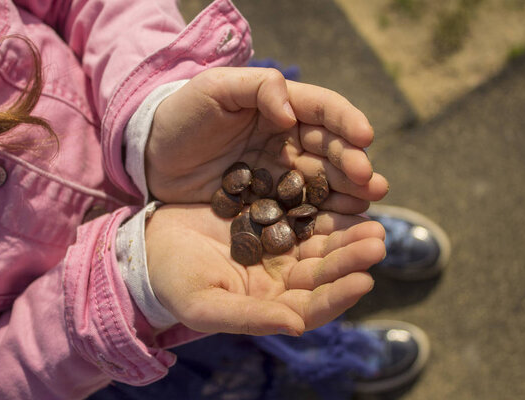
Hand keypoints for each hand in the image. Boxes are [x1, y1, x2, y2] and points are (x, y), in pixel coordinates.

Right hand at [145, 204, 385, 335]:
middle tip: (378, 240)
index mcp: (270, 306)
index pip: (312, 306)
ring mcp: (278, 248)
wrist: (152, 247)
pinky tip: (339, 195)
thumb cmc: (173, 283)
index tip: (364, 280)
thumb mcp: (205, 305)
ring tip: (372, 220)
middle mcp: (281, 280)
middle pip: (325, 272)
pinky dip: (322, 208)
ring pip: (320, 243)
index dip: (338, 296)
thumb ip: (250, 318)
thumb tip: (296, 326)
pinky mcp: (272, 219)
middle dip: (351, 258)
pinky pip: (303, 214)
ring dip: (346, 234)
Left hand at [146, 67, 387, 213]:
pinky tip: (342, 223)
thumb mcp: (214, 89)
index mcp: (281, 107)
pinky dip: (323, 215)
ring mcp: (282, 173)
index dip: (346, 121)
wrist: (153, 157)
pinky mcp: (270, 202)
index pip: (323, 109)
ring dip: (349, 191)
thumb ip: (256, 88)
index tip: (365, 137)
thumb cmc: (183, 115)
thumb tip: (289, 112)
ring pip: (323, 180)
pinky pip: (301, 208)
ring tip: (368, 202)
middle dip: (354, 163)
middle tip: (371, 181)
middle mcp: (290, 140)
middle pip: (330, 149)